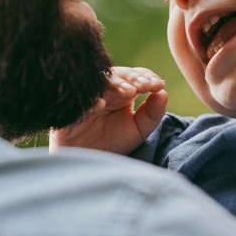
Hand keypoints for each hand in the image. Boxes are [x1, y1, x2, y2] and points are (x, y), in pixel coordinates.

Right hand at [49, 66, 167, 153]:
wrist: (87, 162)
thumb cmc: (113, 144)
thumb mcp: (138, 130)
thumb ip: (153, 113)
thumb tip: (163, 92)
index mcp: (123, 92)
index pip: (136, 75)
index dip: (147, 76)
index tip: (157, 85)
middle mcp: (106, 90)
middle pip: (118, 73)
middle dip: (133, 77)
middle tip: (144, 86)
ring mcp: (89, 95)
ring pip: (99, 80)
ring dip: (114, 83)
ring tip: (127, 92)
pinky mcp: (72, 106)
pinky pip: (79, 97)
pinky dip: (90, 99)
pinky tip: (99, 104)